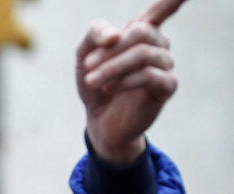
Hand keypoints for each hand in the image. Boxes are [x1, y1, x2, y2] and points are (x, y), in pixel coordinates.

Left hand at [76, 0, 185, 163]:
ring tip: (92, 80)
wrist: (100, 119)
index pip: (161, 9)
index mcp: (140, 31)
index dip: (172, 0)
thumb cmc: (94, 82)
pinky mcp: (167, 86)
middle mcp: (157, 44)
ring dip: (112, 67)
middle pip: (141, 31)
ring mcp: (165, 65)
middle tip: (88, 65)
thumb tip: (115, 35)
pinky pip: (149, 75)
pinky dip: (124, 81)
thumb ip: (94, 35)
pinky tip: (109, 89)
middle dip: (110, 49)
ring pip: (142, 54)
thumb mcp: (85, 56)